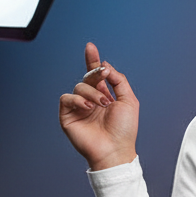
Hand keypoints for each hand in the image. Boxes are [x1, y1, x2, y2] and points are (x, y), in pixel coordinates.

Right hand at [59, 42, 138, 170]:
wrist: (115, 150)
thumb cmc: (124, 130)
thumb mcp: (129, 100)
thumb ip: (119, 80)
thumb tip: (106, 66)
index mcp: (105, 95)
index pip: (96, 75)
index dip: (93, 60)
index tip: (90, 47)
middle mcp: (91, 100)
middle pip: (87, 76)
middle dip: (95, 73)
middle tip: (103, 75)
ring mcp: (79, 108)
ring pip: (79, 86)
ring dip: (92, 92)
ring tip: (101, 105)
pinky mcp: (68, 116)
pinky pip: (66, 98)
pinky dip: (78, 99)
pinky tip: (88, 107)